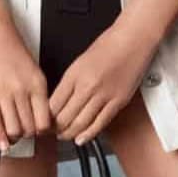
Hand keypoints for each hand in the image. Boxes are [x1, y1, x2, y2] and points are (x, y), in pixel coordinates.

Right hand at [0, 2, 52, 151]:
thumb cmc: (10, 45)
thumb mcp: (32, 67)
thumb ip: (35, 91)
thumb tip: (38, 116)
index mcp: (37, 82)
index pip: (45, 120)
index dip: (43, 131)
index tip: (39, 133)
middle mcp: (22, 88)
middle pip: (30, 127)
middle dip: (28, 134)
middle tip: (24, 134)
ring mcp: (2, 91)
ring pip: (13, 128)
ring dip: (14, 135)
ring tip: (12, 134)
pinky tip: (2, 144)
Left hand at [50, 15, 161, 144]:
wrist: (133, 38)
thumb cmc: (109, 44)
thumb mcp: (80, 60)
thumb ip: (70, 81)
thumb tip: (59, 100)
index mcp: (74, 73)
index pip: (53, 104)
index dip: (46, 117)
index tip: (45, 121)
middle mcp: (87, 85)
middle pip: (64, 117)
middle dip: (56, 129)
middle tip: (52, 132)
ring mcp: (104, 95)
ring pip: (81, 123)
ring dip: (70, 133)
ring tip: (65, 136)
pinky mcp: (118, 101)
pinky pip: (100, 123)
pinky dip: (89, 134)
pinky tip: (82, 138)